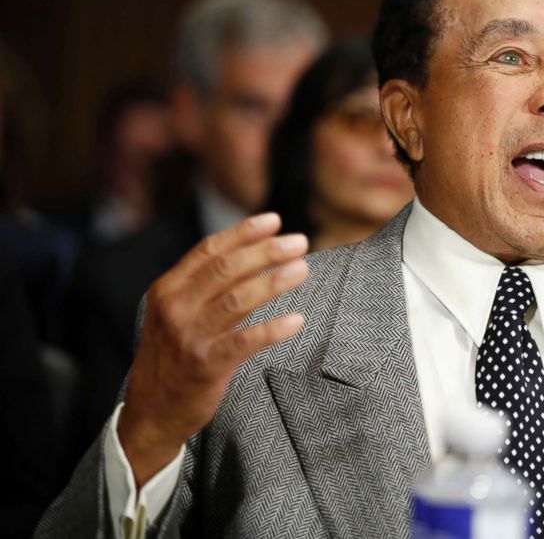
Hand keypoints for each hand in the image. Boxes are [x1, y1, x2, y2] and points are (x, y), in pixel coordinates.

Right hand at [117, 213, 308, 487]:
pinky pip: (245, 341)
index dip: (243, 232)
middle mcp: (175, 308)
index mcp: (167, 289)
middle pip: (227, 269)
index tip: (274, 220)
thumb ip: (204, 285)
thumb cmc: (174, 355)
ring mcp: (189, 336)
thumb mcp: (176, 313)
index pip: (209, 250)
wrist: (151, 412)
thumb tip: (252, 251)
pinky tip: (297, 320)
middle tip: (300, 242)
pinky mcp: (206, 365)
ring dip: (275, 282)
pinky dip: (273, 328)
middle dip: (267, 251)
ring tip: (303, 269)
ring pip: (238, 299)